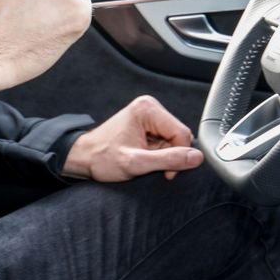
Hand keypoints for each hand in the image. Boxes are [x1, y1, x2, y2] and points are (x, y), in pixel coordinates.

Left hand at [62, 95, 203, 182]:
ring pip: (173, 141)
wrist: (83, 158)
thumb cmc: (102, 158)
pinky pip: (165, 142)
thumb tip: (196, 158)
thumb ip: (168, 160)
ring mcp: (148, 116)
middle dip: (169, 155)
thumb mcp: (136, 163)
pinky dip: (157, 154)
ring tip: (142, 160)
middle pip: (179, 136)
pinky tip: (142, 156)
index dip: (178, 156)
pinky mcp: (147, 125)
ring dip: (162, 156)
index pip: (182, 133)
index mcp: (147, 109)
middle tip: (149, 166)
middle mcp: (149, 107)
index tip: (166, 171)